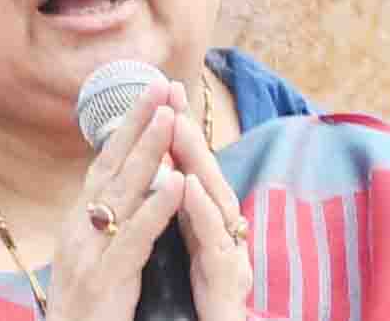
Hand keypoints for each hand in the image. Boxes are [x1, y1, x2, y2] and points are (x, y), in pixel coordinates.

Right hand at [45, 81, 186, 320]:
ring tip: (171, 118)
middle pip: (112, 166)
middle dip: (138, 123)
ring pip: (123, 193)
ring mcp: (89, 251)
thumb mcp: (92, 254)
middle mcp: (79, 228)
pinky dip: (156, 209)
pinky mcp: (104, 278)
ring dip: (148, 152)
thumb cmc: (87, 307)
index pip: (106, 163)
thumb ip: (107, 218)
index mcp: (79, 221)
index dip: (128, 127)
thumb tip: (129, 181)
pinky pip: (135, 237)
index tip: (152, 91)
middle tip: (161, 86)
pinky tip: (177, 184)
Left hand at [166, 81, 252, 320]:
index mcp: (205, 223)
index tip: (159, 90)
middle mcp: (223, 231)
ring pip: (215, 199)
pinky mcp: (229, 281)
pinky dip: (203, 212)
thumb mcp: (183, 248)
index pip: (188, 168)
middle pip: (205, 174)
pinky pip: (215, 242)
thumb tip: (158, 174)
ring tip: (176, 124)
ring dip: (197, 160)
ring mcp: (230, 253)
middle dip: (186, 132)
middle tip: (170, 90)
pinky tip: (189, 186)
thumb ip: (174, 212)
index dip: (175, 131)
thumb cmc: (200, 299)